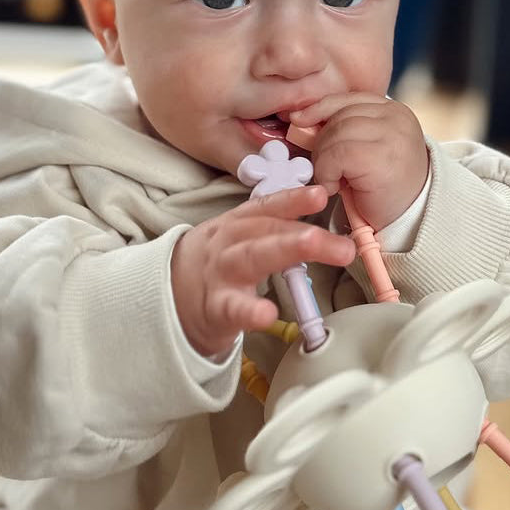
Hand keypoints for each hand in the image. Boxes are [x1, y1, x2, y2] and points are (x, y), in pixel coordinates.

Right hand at [171, 184, 355, 357]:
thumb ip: (271, 231)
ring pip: (251, 258)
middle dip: (305, 235)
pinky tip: (267, 314)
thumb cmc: (213, 267)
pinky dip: (250, 311)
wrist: (166, 297)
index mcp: (236, 225)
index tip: (321, 194)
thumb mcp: (235, 239)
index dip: (293, 200)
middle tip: (343, 246)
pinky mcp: (214, 308)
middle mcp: (228, 243)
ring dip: (285, 250)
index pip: (266, 208)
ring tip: (315, 248)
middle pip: (266, 232)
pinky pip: (232, 308)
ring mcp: (220, 274)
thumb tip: (319, 229)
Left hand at [289, 93, 428, 231]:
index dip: (319, 108)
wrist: (410, 220)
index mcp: (393, 111)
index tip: (298, 119)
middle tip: (326, 170)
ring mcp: (391, 135)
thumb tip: (301, 118)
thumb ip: (345, 130)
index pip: (348, 99)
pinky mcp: (380, 157)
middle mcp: (396, 118)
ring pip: (335, 134)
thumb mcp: (366, 150)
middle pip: (338, 116)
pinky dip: (326, 173)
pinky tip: (336, 188)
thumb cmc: (384, 189)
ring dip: (323, 161)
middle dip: (321, 143)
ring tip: (333, 180)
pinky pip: (336, 155)